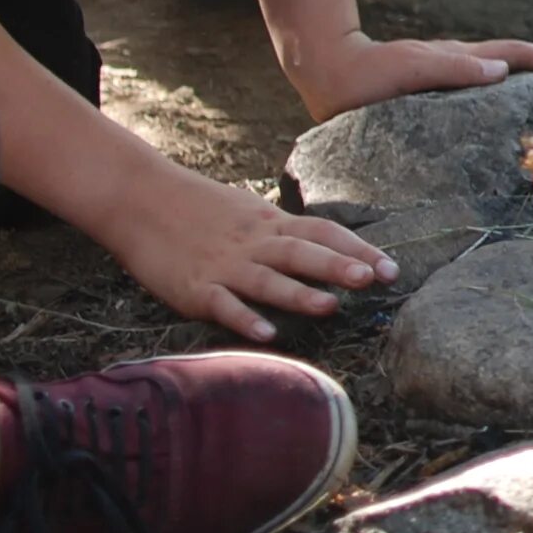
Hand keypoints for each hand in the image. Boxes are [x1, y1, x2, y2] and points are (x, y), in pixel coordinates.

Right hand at [102, 167, 398, 342]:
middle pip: (302, 252)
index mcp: (272, 223)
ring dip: (299, 294)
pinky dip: (244, 318)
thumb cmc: (203, 209)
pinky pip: (223, 304)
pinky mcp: (194, 287)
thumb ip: (288, 231)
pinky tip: (266, 333)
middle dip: (339, 266)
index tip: (391, 268)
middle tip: (373, 279)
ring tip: (332, 307)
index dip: (358, 249)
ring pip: (267, 280)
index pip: (324, 232)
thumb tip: (331, 247)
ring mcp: (225, 265)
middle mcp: (255, 242)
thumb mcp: (252, 212)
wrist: (141, 199)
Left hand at [285, 28, 532, 124]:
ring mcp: (446, 76)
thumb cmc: (366, 72)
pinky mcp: (432, 93)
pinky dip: (502, 98)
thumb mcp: (411, 69)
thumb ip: (454, 68)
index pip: (516, 55)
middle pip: (515, 62)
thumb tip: (500, 70)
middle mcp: (458, 64)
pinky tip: (499, 118)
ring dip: (529, 84)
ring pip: (498, 76)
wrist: (327, 71)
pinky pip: (478, 93)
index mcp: (459, 58)